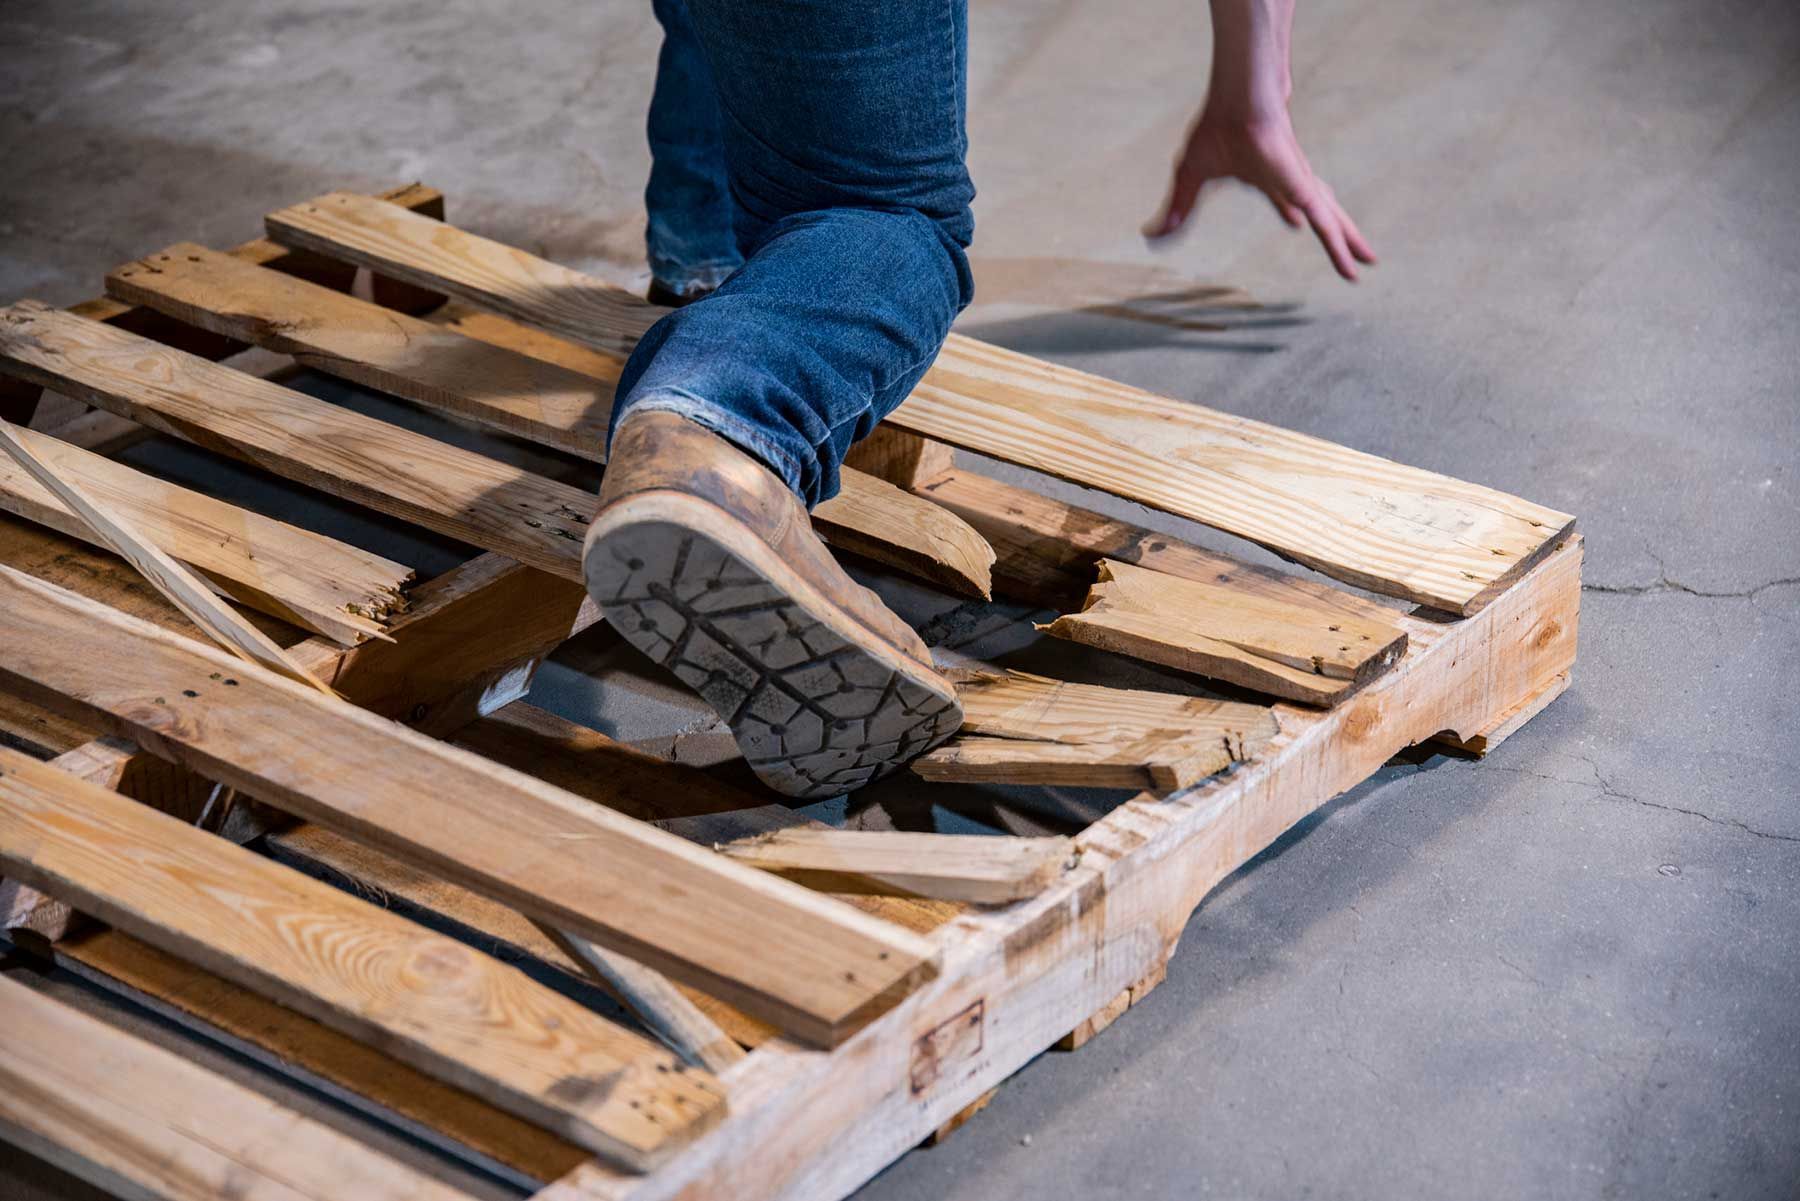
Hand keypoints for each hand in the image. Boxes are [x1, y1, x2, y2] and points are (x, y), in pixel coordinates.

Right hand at [1146, 106, 1375, 280]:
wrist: (1238, 102)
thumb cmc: (1217, 128)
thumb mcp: (1190, 177)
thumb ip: (1178, 209)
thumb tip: (1150, 236)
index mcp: (1264, 176)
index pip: (1282, 196)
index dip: (1289, 209)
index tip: (1296, 222)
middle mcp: (1289, 181)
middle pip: (1317, 211)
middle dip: (1334, 231)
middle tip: (1354, 252)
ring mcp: (1300, 184)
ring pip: (1330, 219)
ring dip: (1348, 241)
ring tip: (1369, 260)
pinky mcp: (1305, 189)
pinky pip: (1327, 223)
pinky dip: (1339, 242)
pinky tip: (1355, 260)